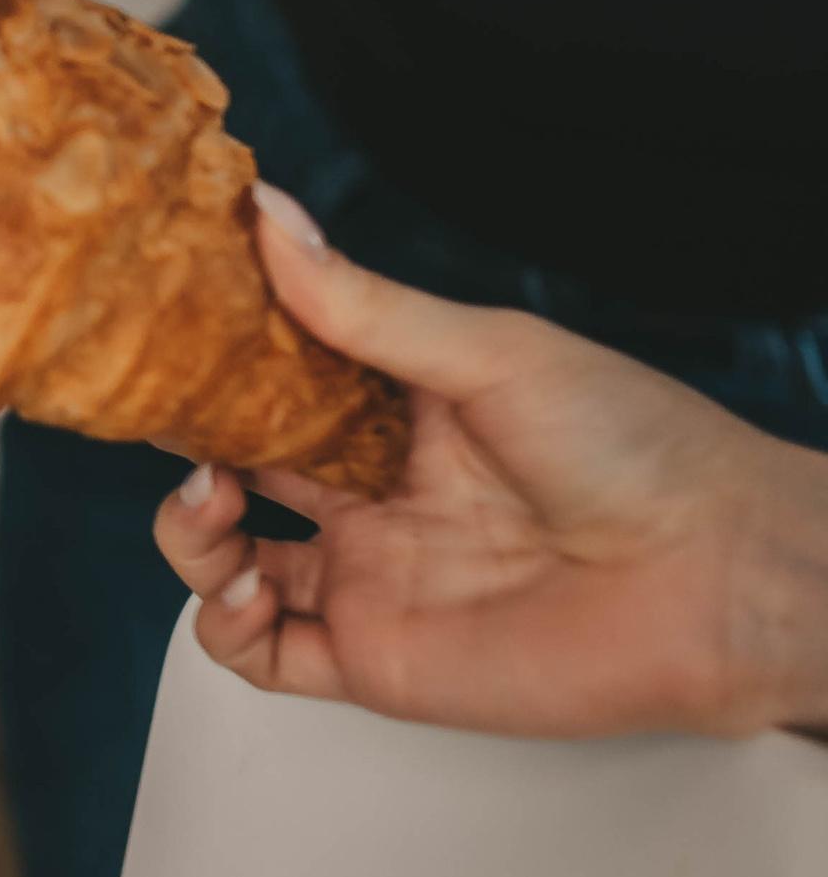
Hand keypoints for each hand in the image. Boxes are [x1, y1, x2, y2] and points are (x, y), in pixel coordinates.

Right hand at [154, 195, 827, 738]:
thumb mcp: (491, 353)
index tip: (158, 328)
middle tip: (160, 413)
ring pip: (229, 559)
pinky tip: (243, 579)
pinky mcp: (376, 658)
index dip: (210, 360)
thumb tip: (270, 218)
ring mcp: (371, 576)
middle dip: (182, 439)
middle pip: (234, 463)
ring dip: (190, 531)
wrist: (717, 576)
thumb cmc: (637, 449)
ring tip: (209, 500)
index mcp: (398, 408)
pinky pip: (263, 654)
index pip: (273, 378)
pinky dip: (224, 622)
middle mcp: (374, 491)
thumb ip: (366, 305)